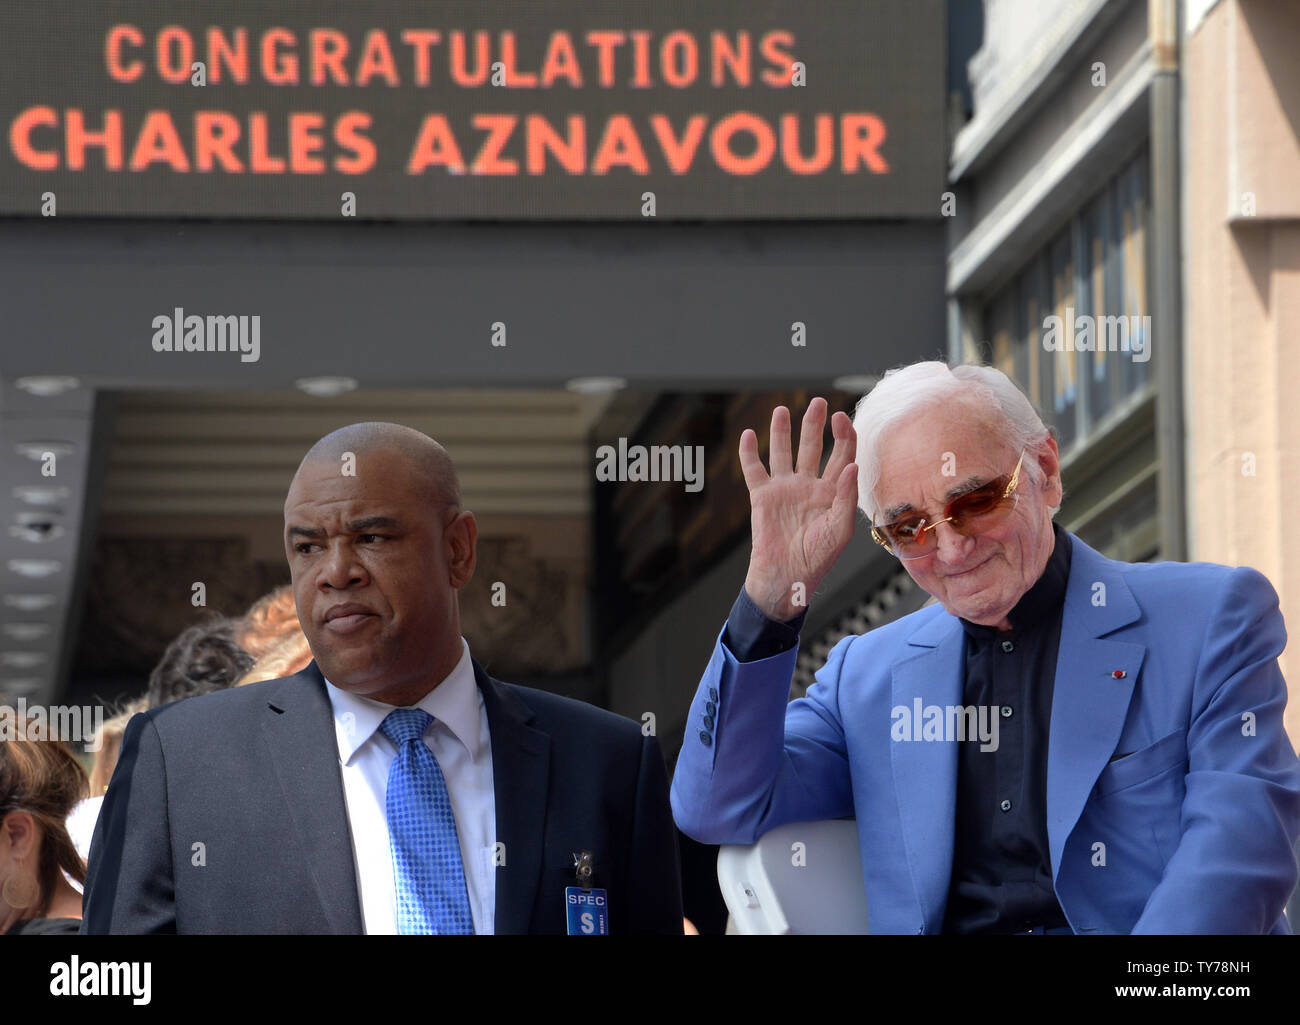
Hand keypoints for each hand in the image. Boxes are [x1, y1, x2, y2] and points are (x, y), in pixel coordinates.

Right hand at [740, 398, 858, 620]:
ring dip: (782, 431)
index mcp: (833, 491)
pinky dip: (749, 453)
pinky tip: (748, 435)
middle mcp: (809, 485)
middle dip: (815, 424)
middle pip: (813, 447)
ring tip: (782, 409)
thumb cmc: (818, 558)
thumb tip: (851, 465)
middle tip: (818, 403)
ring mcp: (785, 489)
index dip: (844, 435)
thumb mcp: (839, 529)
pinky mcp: (762, 496)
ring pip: (783, 452)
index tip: (842, 418)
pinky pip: (754, 470)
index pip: (841, 454)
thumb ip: (846, 496)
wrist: (786, 576)